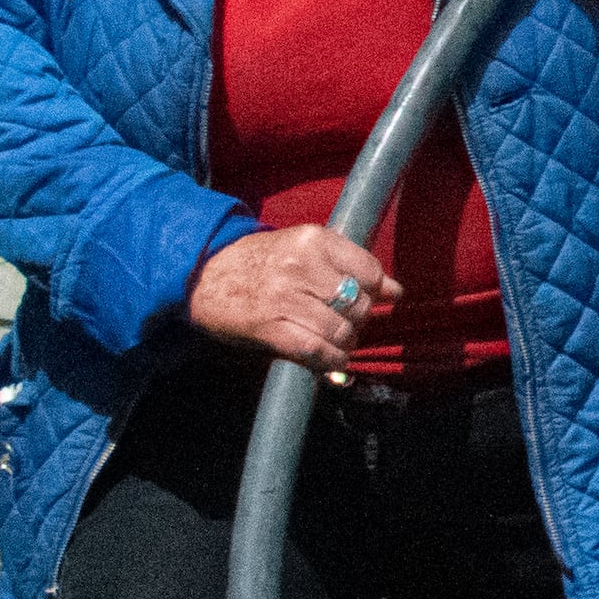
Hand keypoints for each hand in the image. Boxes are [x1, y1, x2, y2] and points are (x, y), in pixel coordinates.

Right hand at [192, 225, 396, 372]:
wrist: (202, 274)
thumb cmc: (260, 261)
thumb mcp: (304, 248)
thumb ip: (349, 265)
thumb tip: (396, 291)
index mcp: (314, 239)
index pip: (369, 271)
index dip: (375, 290)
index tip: (372, 298)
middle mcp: (301, 266)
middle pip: (358, 304)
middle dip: (358, 319)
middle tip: (345, 320)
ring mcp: (285, 298)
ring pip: (341, 330)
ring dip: (345, 342)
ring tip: (336, 338)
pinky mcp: (269, 327)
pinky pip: (316, 350)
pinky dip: (330, 359)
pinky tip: (329, 357)